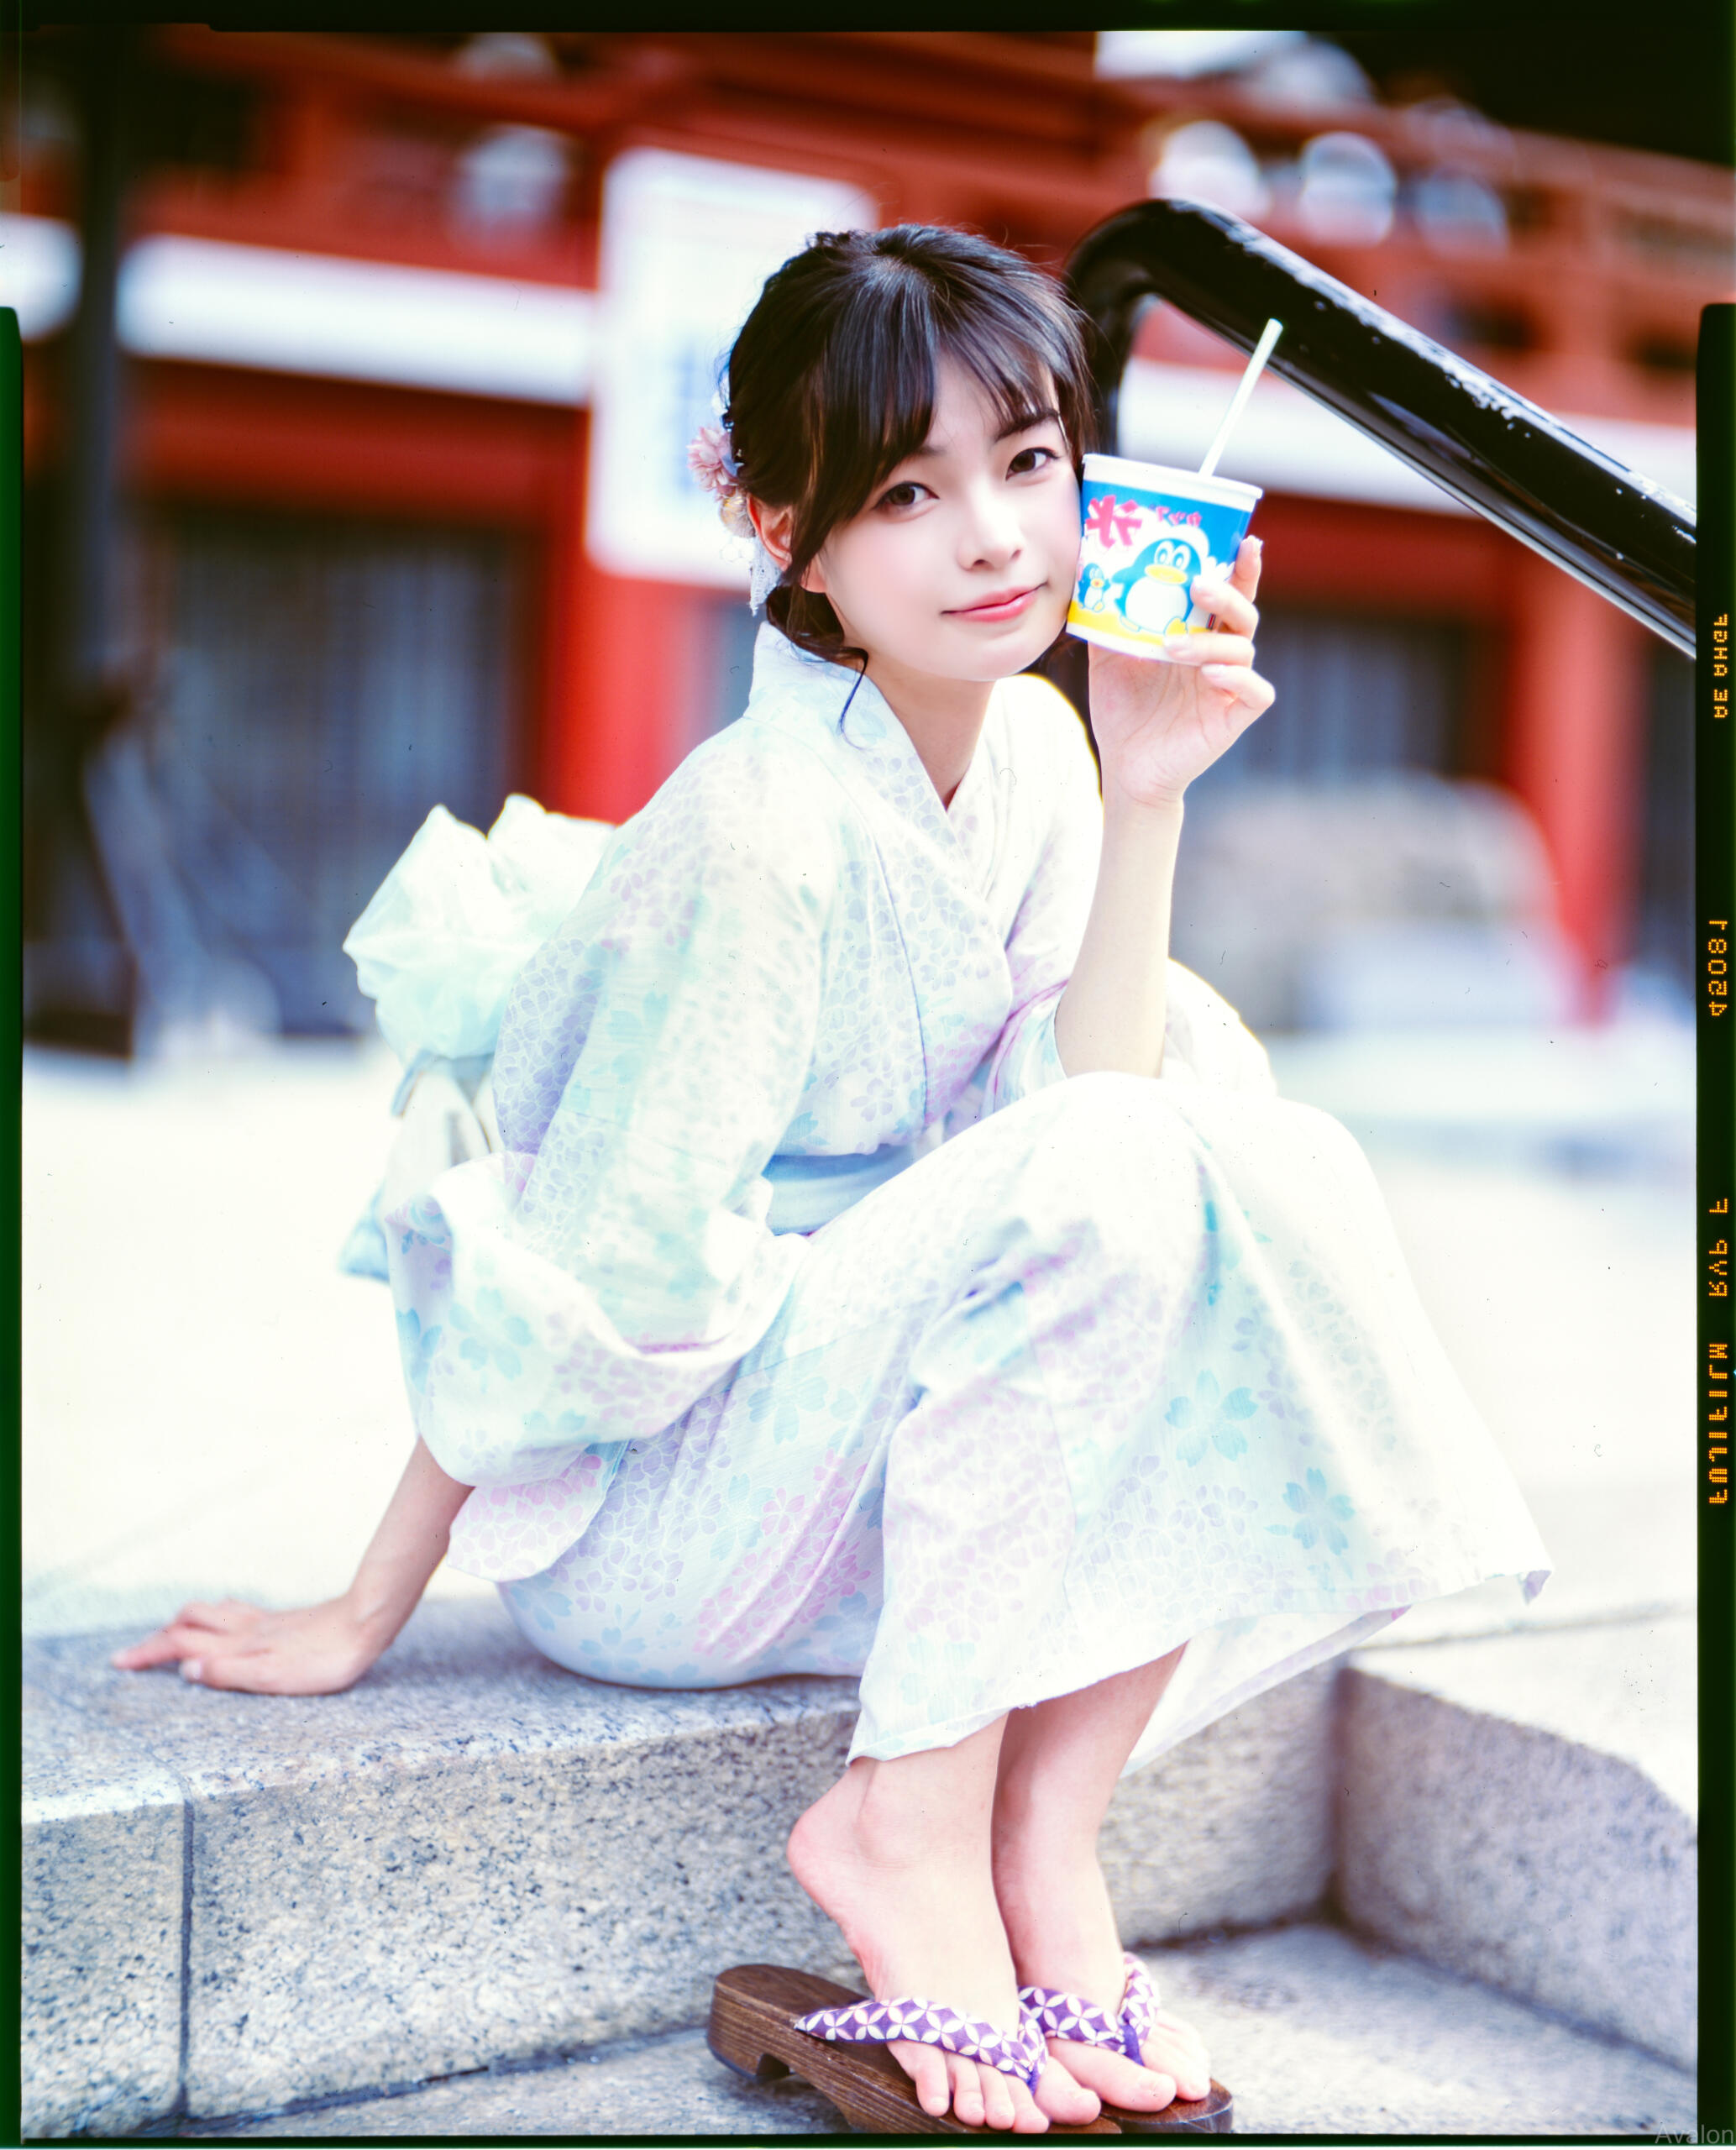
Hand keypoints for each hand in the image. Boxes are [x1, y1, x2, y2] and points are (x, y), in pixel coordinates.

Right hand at [110, 1594, 388, 1695]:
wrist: (365, 1623)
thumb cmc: (324, 1659)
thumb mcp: (273, 1677)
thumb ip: (227, 1672)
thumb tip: (183, 1667)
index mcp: (237, 1645)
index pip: (179, 1644)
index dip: (146, 1653)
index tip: (117, 1662)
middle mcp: (245, 1629)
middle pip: (188, 1620)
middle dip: (157, 1635)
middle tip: (136, 1654)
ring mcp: (263, 1621)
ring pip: (210, 1611)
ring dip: (183, 1621)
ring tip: (170, 1633)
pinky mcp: (281, 1619)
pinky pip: (236, 1610)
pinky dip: (215, 1613)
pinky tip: (224, 1618)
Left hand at [1085, 535, 1274, 810]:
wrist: (1125, 766)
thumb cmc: (1124, 709)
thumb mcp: (1109, 657)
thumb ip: (1109, 619)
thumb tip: (1089, 574)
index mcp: (1199, 634)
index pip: (1226, 594)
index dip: (1241, 567)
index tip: (1244, 539)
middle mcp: (1220, 655)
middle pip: (1243, 611)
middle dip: (1228, 592)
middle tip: (1199, 584)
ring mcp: (1230, 685)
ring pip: (1242, 648)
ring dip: (1210, 640)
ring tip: (1172, 645)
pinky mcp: (1234, 717)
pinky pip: (1255, 691)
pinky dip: (1237, 678)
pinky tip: (1212, 674)